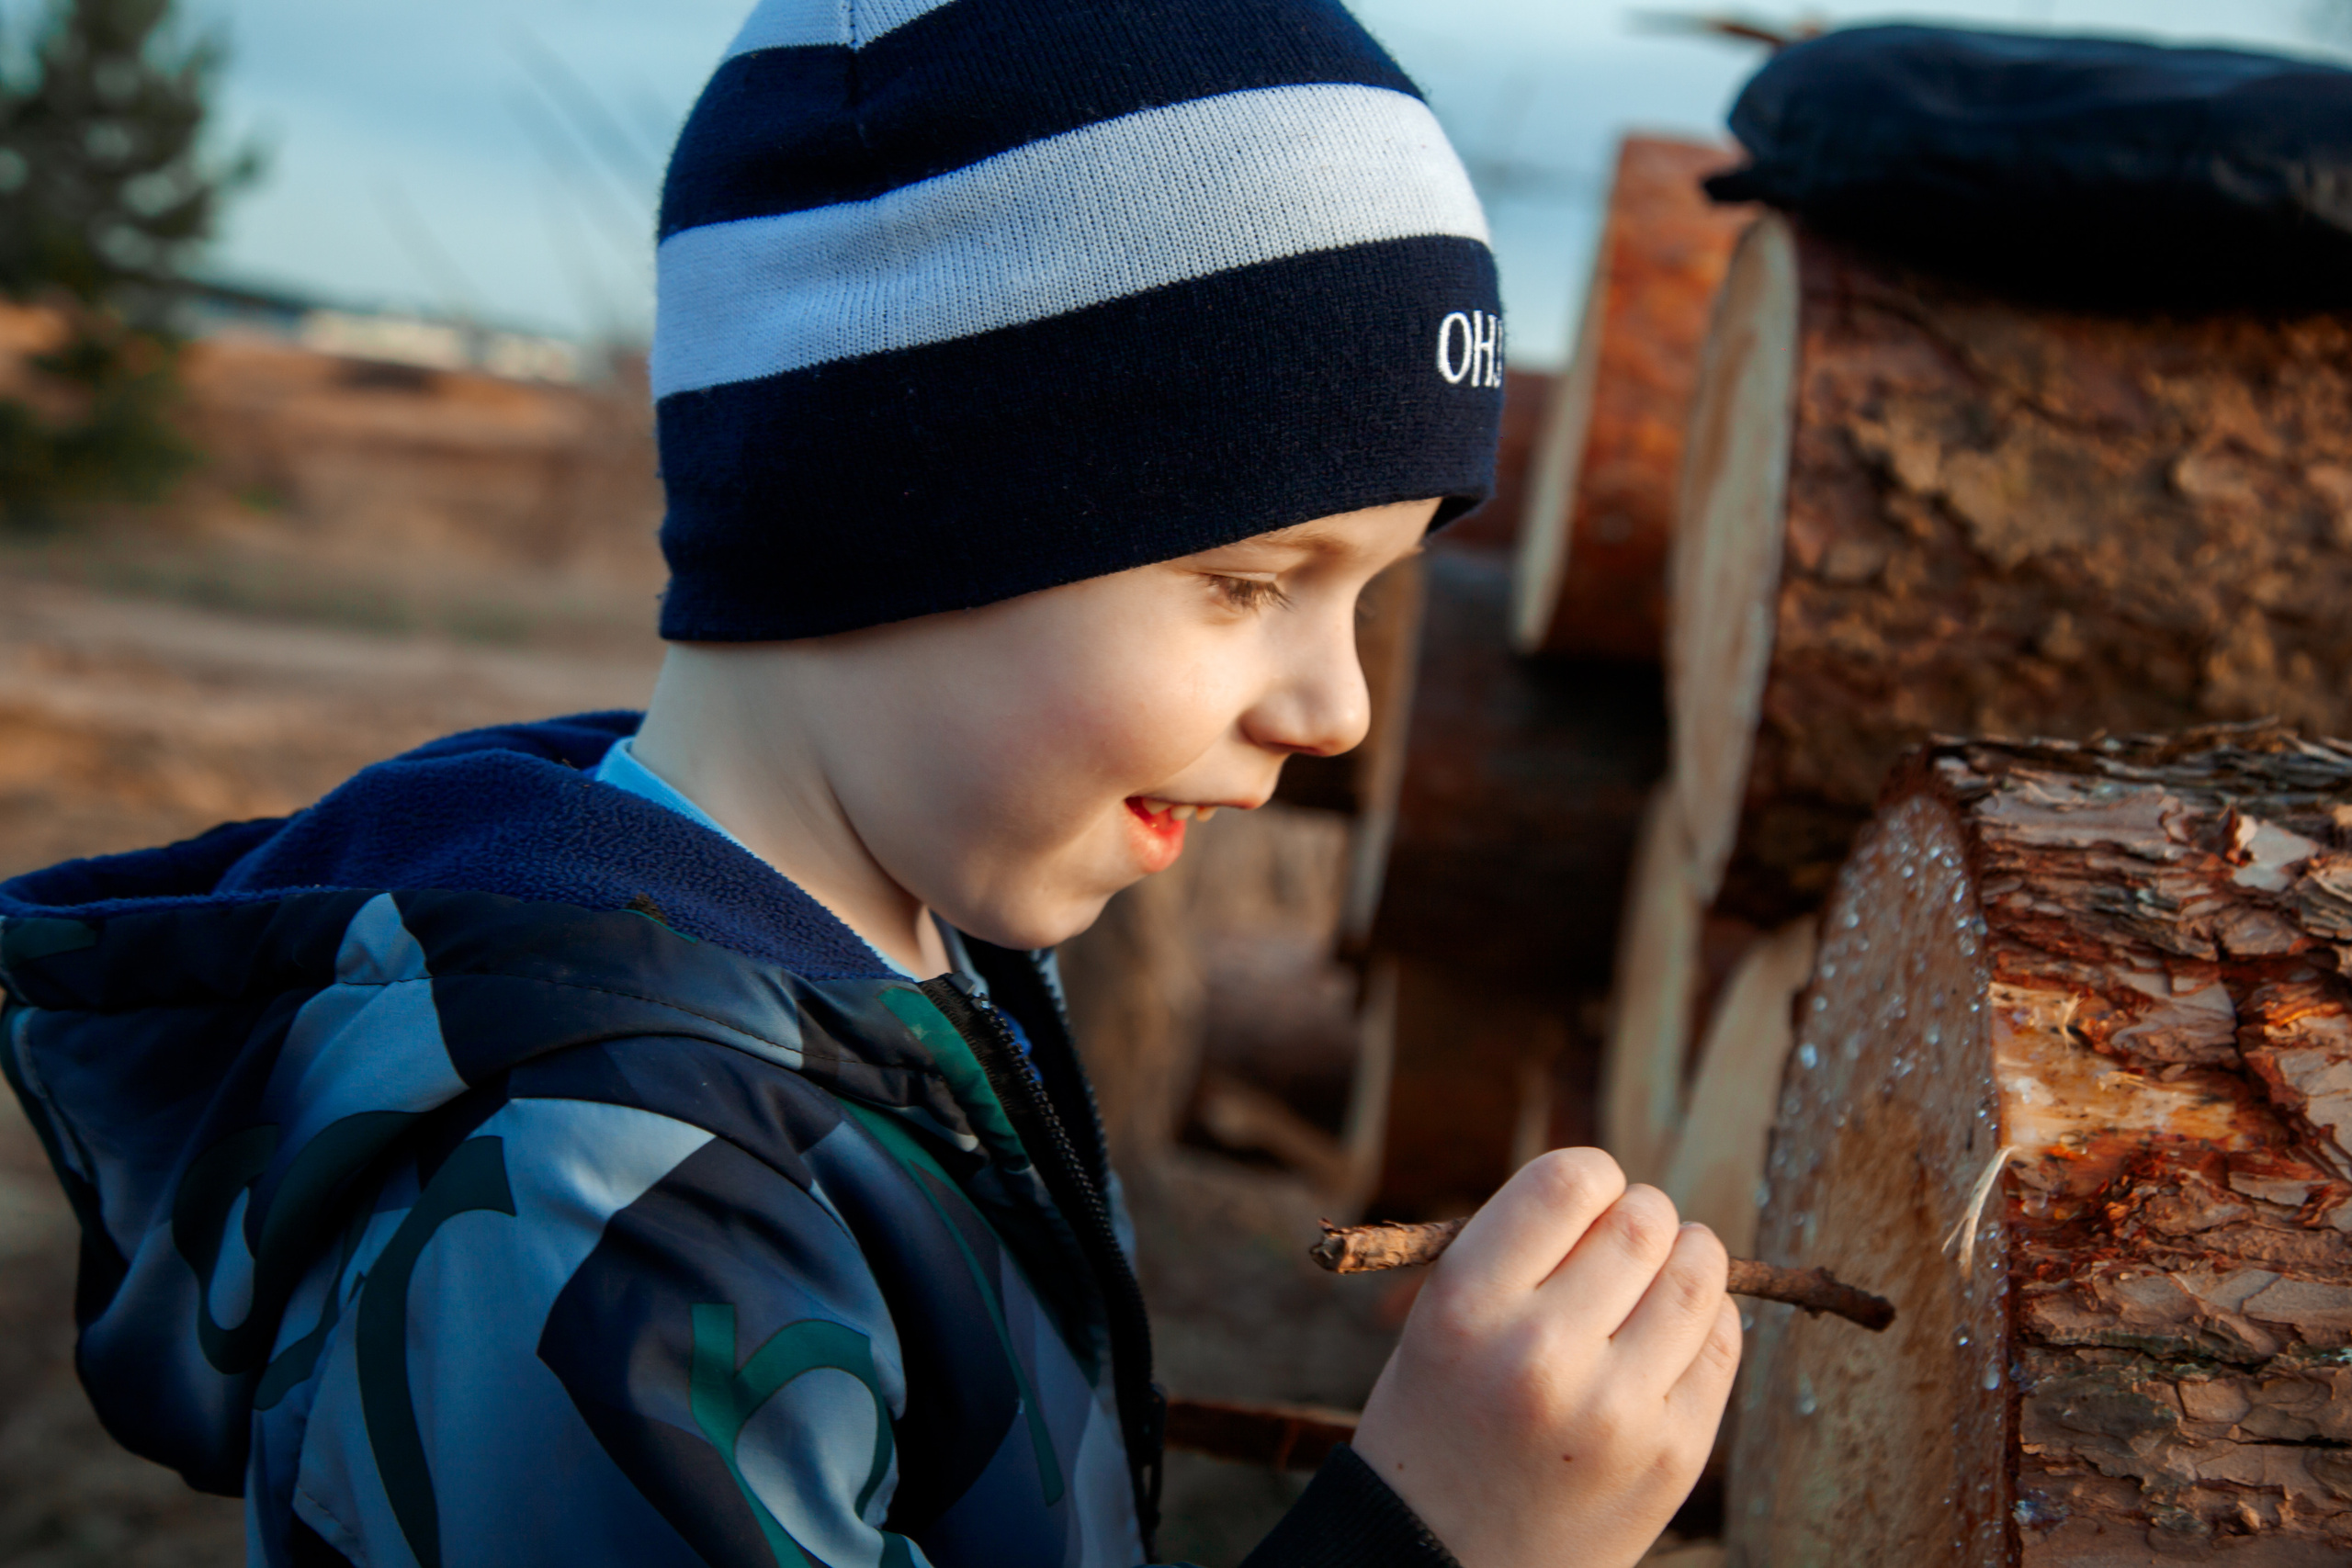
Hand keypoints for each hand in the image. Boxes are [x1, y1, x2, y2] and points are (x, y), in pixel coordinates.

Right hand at [1348, 1149, 1740, 1567]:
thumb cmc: (1442, 1420)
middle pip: (1643, 1220)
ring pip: (1700, 1273)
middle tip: (1624, 1244)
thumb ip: (1521, 1252)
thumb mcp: (1441, 1320)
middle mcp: (1541, 1352)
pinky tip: (1669, 1334)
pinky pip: (1722, 1342)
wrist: (1445, 1561)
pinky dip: (1707, 1319)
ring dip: (1687, 1257)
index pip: (1570, 1180)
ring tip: (1658, 1278)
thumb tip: (1626, 1192)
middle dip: (1642, 1216)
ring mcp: (1615, 1410)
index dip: (1594, 1177)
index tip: (1588, 1201)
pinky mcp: (1672, 1455)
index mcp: (1468, 1305)